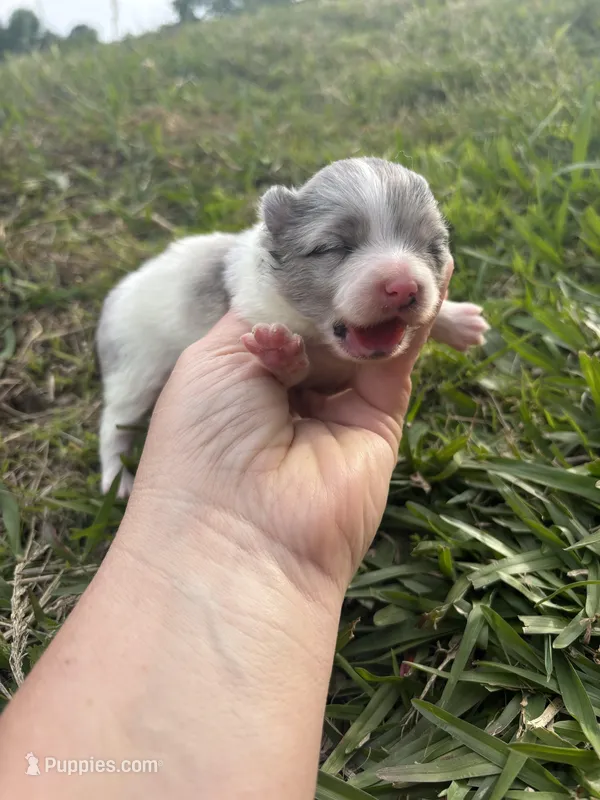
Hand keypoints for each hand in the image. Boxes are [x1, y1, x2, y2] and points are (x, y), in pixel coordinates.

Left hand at [124, 261, 452, 598]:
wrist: (238, 537)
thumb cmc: (204, 439)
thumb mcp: (215, 355)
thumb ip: (264, 308)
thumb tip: (302, 277)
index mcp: (245, 369)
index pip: (284, 305)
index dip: (306, 271)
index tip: (329, 232)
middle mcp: (293, 385)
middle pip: (329, 316)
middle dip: (348, 278)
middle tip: (378, 225)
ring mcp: (338, 402)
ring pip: (367, 331)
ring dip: (383, 290)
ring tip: (406, 239)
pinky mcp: (379, 418)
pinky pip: (398, 358)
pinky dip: (413, 318)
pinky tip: (428, 272)